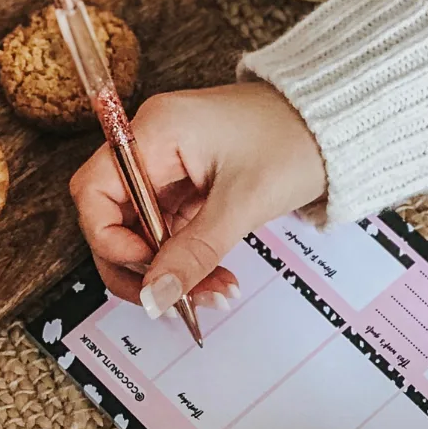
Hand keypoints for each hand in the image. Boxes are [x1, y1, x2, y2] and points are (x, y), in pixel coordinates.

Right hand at [69, 81, 325, 317]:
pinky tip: (215, 280)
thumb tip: (157, 296)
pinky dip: (186, 261)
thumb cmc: (293, 142)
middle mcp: (151, 148)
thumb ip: (194, 252)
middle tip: (173, 300)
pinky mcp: (186, 189)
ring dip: (168, 271)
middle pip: (110, 219)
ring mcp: (167, 170)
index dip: (109, 240)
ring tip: (213, 294)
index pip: (93, 192)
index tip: (149, 270)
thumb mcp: (243, 202)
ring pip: (141, 234)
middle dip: (140, 267)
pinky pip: (168, 234)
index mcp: (154, 132)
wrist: (334, 128)